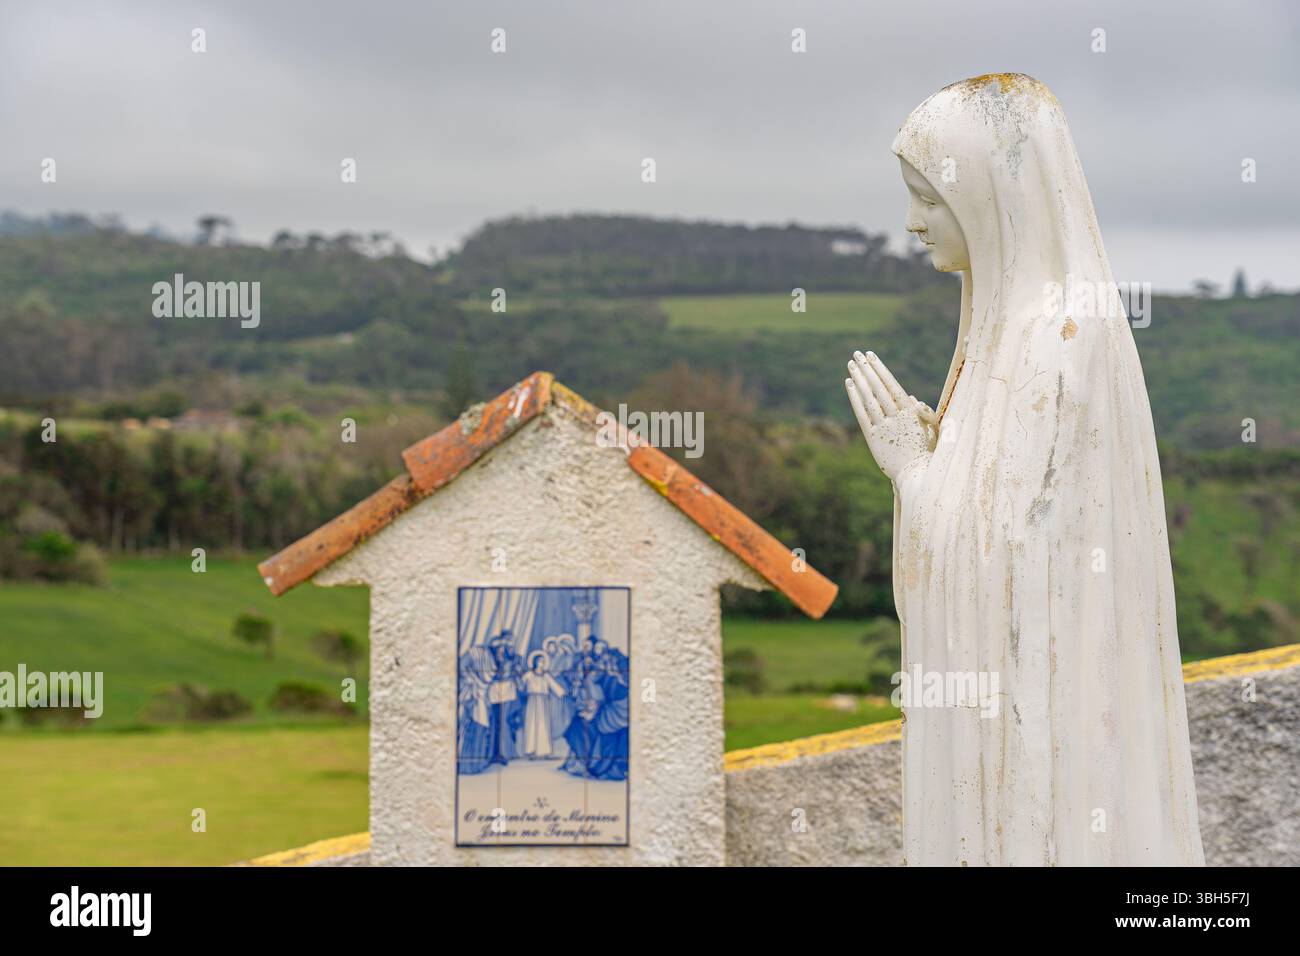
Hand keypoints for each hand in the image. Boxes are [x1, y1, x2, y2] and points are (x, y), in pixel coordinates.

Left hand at [845, 350, 934, 482]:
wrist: (916, 474)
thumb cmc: (926, 452)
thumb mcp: (929, 429)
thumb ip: (922, 412)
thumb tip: (912, 398)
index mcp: (911, 412)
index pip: (892, 385)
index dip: (880, 369)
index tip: (872, 356)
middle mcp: (896, 417)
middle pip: (878, 388)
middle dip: (867, 369)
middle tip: (857, 355)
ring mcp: (884, 427)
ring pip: (869, 398)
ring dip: (859, 380)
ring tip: (851, 366)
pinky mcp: (873, 439)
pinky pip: (861, 414)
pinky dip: (854, 398)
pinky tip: (849, 385)